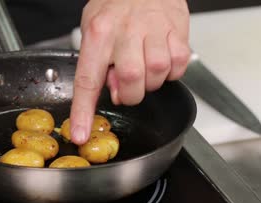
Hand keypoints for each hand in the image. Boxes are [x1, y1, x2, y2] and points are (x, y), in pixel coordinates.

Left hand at [69, 0, 189, 143]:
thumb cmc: (115, 4)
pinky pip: (178, 65)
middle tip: (126, 85)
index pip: (88, 80)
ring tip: (144, 67)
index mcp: (98, 33)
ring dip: (151, 82)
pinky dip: (171, 72)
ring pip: (157, 75)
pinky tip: (161, 60)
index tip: (82, 133)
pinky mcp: (177, 29)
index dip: (84, 112)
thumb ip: (100, 61)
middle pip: (131, 81)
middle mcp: (126, 31)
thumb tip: (114, 91)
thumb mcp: (93, 27)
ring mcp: (154, 29)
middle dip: (130, 93)